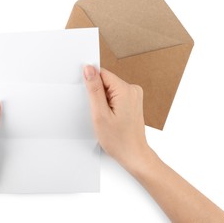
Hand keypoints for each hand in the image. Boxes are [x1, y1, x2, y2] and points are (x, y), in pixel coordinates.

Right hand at [83, 66, 223, 221]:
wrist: (134, 155)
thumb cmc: (118, 140)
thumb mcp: (100, 114)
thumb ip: (94, 89)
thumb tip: (88, 68)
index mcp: (126, 89)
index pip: (102, 74)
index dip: (92, 85)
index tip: (90, 100)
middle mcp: (133, 89)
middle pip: (106, 81)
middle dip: (97, 95)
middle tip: (98, 113)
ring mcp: (134, 95)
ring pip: (109, 89)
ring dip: (103, 101)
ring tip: (106, 117)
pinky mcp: (132, 101)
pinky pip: (115, 96)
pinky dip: (109, 105)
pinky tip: (110, 118)